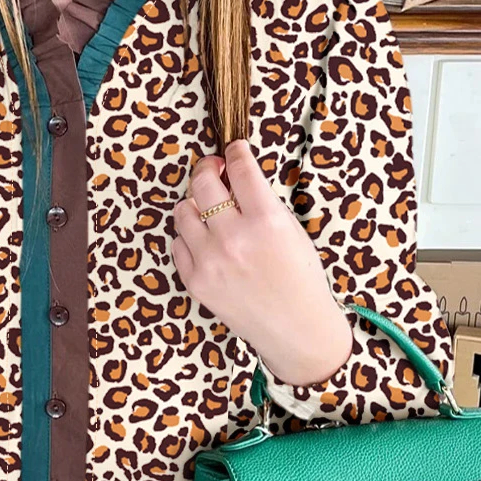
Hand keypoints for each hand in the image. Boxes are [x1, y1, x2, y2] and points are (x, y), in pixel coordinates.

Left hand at [171, 140, 352, 386]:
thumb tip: (235, 175)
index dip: (236, 153)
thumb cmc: (301, 280)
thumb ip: (262, 202)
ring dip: (195, 203)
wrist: (296, 330)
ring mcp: (211, 261)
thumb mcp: (293, 231)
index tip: (234, 149)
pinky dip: (190, 237)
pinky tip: (206, 240)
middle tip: (214, 169)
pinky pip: (178, 243)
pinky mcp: (196, 281)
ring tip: (208, 208)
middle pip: (203, 183)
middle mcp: (234, 238)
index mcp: (267, 221)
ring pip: (183, 211)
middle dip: (208, 169)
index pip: (241, 169)